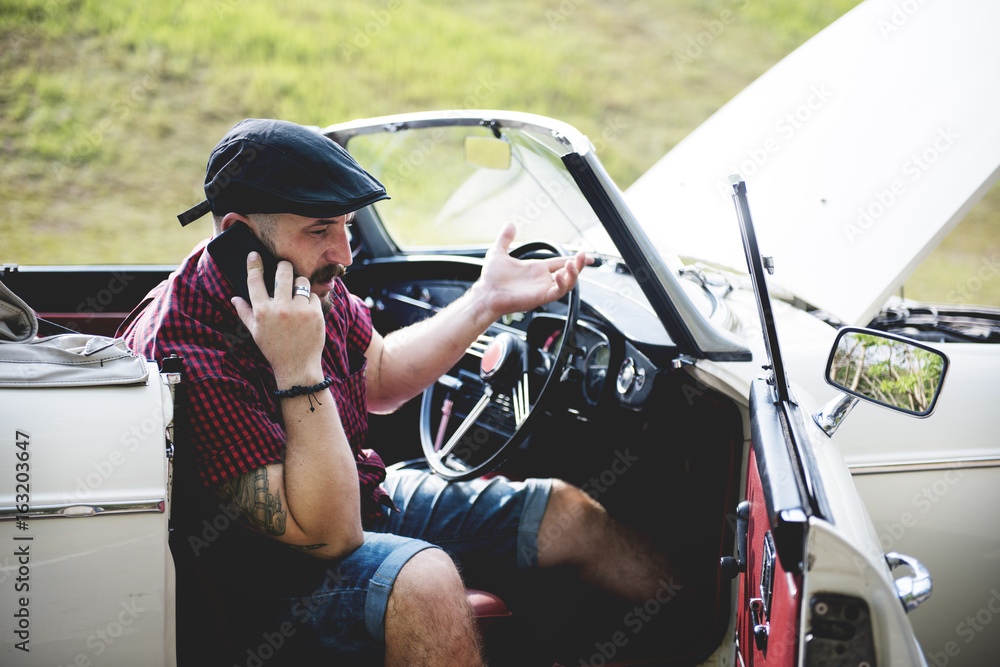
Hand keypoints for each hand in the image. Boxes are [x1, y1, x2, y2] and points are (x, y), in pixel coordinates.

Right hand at [231, 252, 325, 387]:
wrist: (297, 366)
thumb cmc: (274, 349)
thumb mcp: (255, 332)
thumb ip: (244, 313)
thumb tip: (234, 298)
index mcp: (262, 312)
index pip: (255, 281)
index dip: (254, 265)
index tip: (254, 254)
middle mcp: (280, 308)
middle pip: (282, 272)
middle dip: (283, 266)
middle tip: (284, 267)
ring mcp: (299, 310)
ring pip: (301, 281)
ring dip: (299, 283)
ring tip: (297, 292)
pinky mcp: (316, 313)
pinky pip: (313, 295)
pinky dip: (310, 299)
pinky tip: (307, 309)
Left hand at [475, 222, 591, 318]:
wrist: (485, 293)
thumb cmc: (491, 279)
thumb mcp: (498, 253)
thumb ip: (505, 238)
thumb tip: (510, 224)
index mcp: (536, 269)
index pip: (560, 263)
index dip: (573, 259)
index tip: (586, 255)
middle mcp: (542, 280)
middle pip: (568, 273)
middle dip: (579, 265)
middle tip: (584, 257)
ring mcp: (542, 289)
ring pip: (567, 283)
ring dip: (573, 273)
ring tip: (573, 263)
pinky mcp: (541, 297)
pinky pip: (558, 292)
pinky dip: (562, 283)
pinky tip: (559, 274)